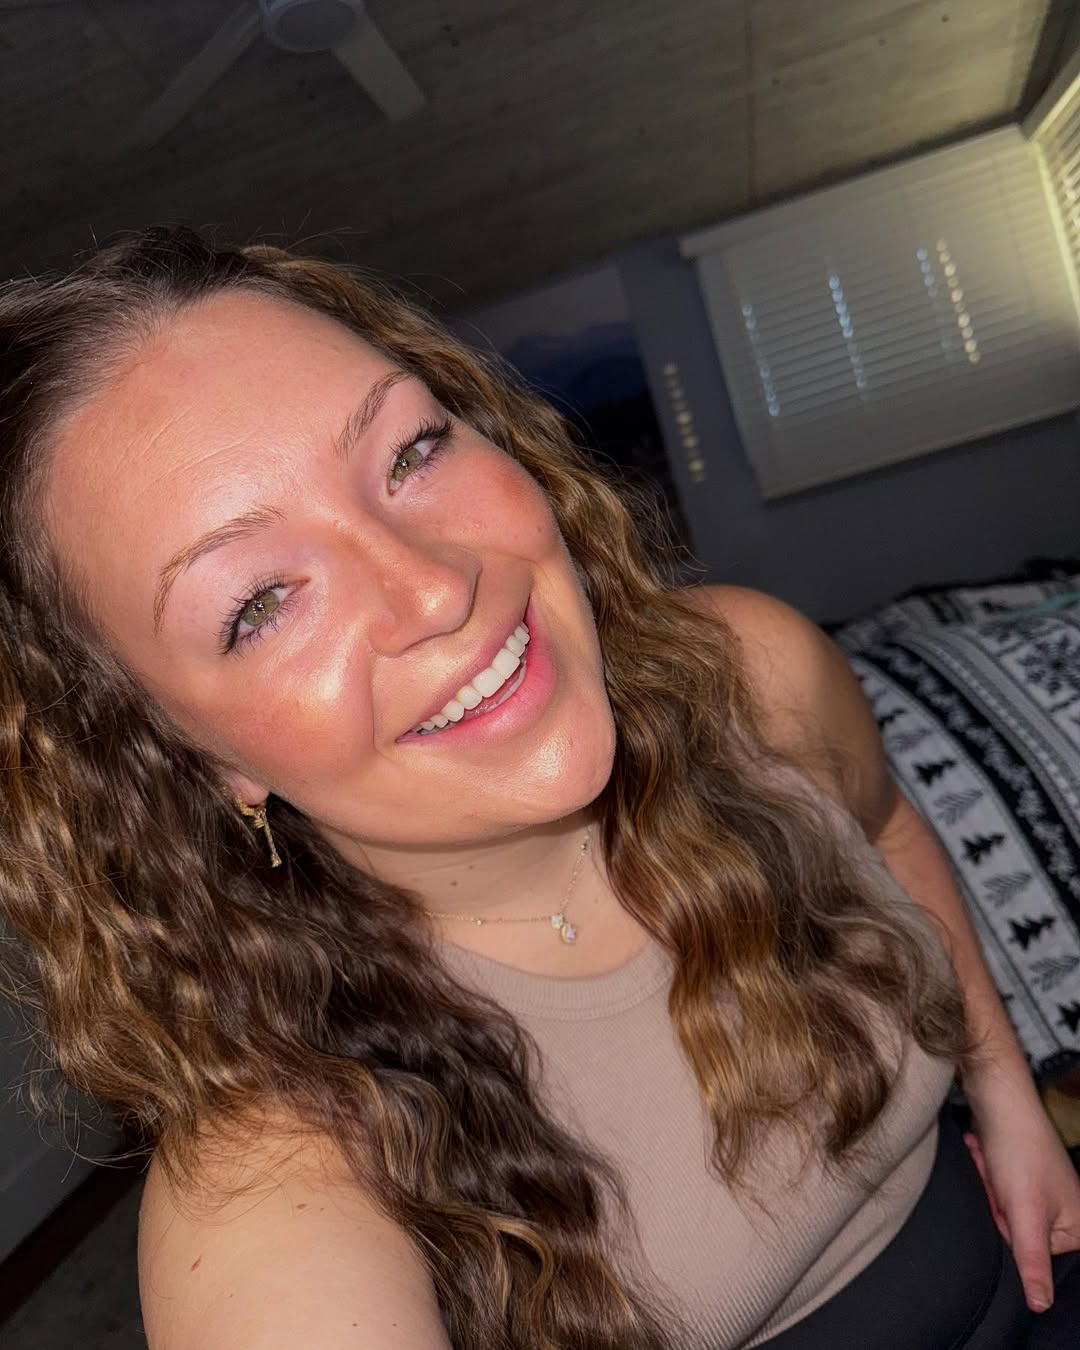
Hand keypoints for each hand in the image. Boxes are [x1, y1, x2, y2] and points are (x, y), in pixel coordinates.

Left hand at [962, 1074, 1079, 1313]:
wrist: (997, 1095)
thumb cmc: (1017, 1149)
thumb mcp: (1024, 1213)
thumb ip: (1033, 1261)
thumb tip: (1041, 1305)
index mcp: (1076, 1224)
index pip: (1033, 1255)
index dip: (1010, 1230)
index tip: (1008, 1205)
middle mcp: (1063, 1206)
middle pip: (1013, 1229)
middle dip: (996, 1204)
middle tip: (998, 1179)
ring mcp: (1040, 1186)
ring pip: (999, 1206)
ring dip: (987, 1183)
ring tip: (991, 1159)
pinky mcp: (1018, 1169)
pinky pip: (994, 1184)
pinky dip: (984, 1168)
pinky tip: (983, 1150)